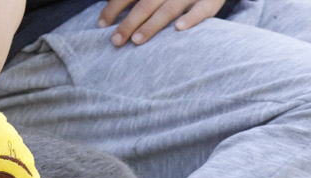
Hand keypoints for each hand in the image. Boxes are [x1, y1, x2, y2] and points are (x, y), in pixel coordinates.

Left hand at [98, 0, 225, 45]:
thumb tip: (106, 18)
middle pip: (146, 4)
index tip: (100, 25)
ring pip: (168, 9)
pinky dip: (190, 18)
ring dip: (152, 25)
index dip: (113, 8)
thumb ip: (134, 2)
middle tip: (116, 40)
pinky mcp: (210, 1)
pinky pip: (201, 10)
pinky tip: (178, 28)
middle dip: (129, 23)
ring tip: (136, 40)